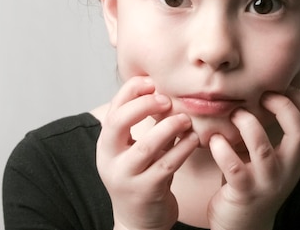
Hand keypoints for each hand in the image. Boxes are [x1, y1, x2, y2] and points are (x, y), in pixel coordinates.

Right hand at [96, 76, 199, 229]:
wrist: (138, 221)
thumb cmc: (140, 177)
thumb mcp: (135, 149)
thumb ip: (144, 124)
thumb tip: (163, 89)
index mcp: (106, 144)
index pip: (113, 109)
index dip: (132, 91)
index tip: (153, 84)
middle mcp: (109, 159)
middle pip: (119, 123)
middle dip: (144, 105)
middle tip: (167, 100)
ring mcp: (126, 177)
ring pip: (146, 146)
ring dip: (169, 128)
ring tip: (185, 119)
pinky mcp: (145, 192)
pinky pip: (166, 166)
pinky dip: (182, 149)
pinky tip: (193, 139)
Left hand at [207, 88, 299, 229]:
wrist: (242, 228)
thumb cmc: (250, 184)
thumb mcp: (266, 159)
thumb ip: (267, 133)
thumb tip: (259, 93)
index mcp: (293, 158)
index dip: (299, 101)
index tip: (280, 87)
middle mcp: (286, 170)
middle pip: (298, 132)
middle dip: (282, 107)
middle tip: (263, 95)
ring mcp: (266, 183)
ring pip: (262, 148)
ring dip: (247, 124)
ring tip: (235, 114)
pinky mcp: (243, 192)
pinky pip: (233, 166)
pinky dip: (221, 148)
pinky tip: (214, 139)